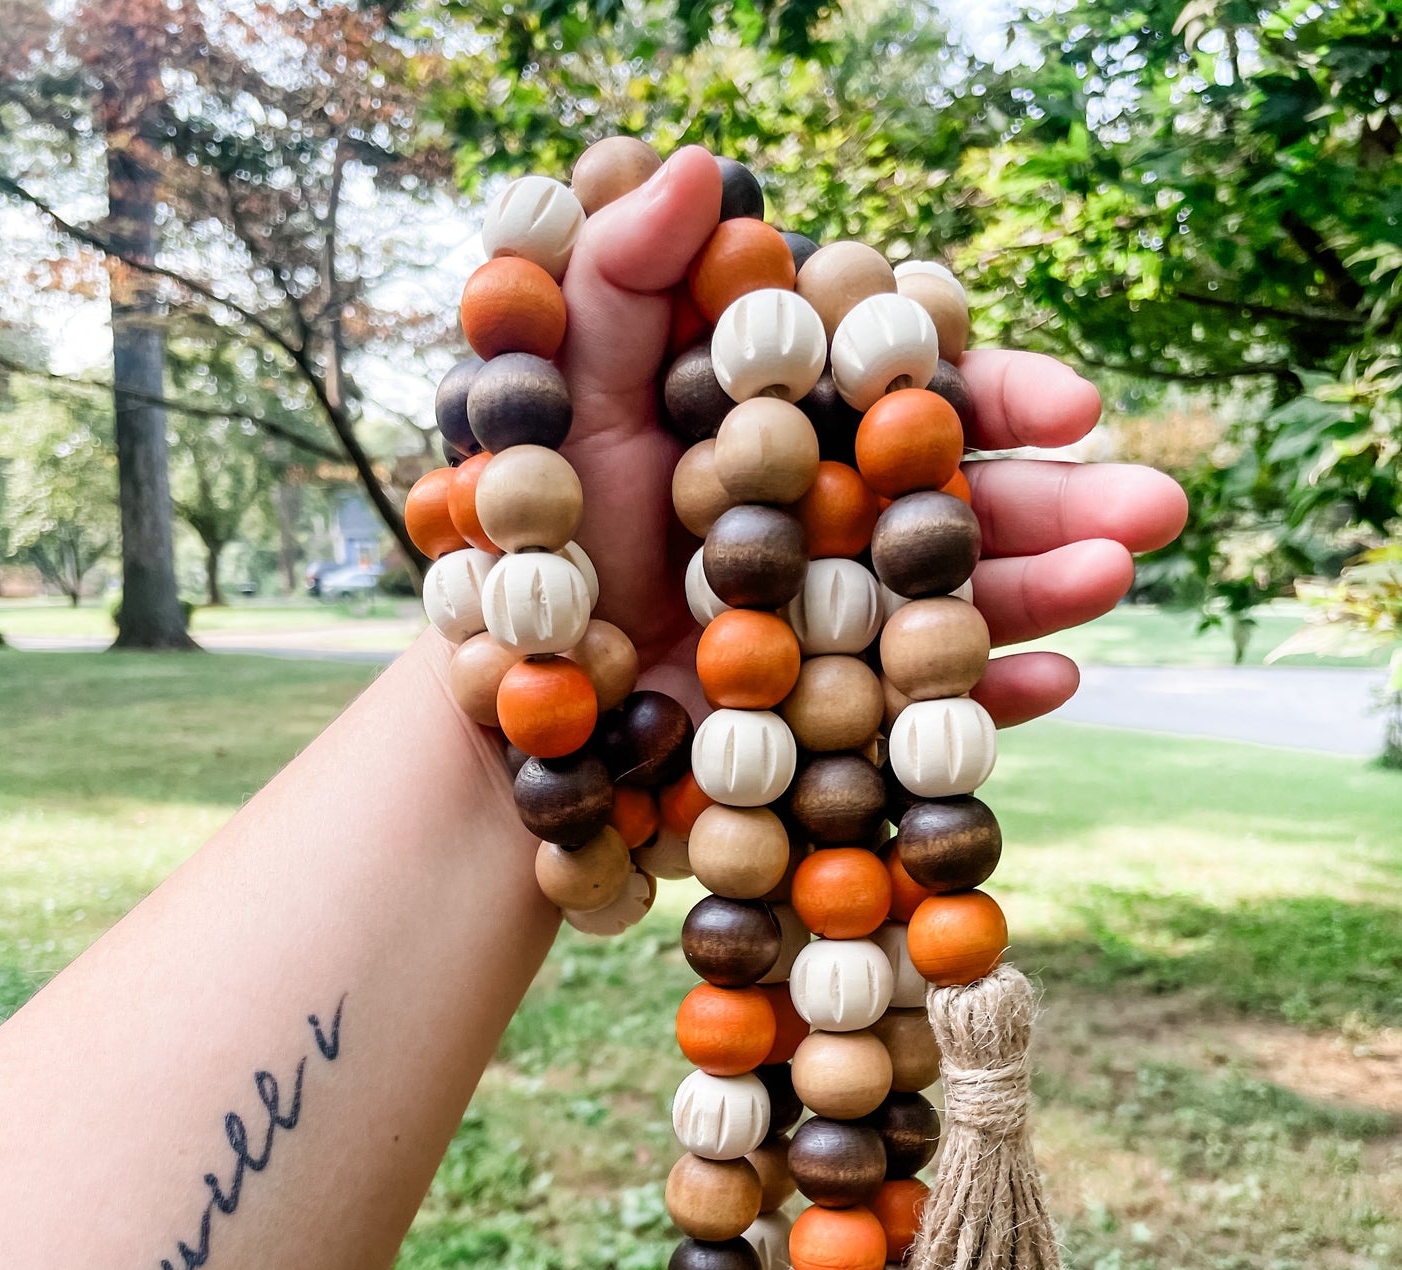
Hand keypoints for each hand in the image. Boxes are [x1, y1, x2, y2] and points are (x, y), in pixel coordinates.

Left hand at [558, 145, 1187, 725]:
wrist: (509, 690)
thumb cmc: (531, 531)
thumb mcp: (558, 392)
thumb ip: (619, 276)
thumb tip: (694, 162)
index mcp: (788, 426)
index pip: (911, 392)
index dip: (991, 392)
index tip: (1066, 405)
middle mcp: (830, 517)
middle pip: (958, 496)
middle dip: (1057, 496)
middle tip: (1153, 503)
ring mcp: (839, 618)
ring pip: (955, 598)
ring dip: (1046, 586)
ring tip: (1118, 576)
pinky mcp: (829, 715)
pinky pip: (917, 712)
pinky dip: (980, 699)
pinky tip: (1053, 680)